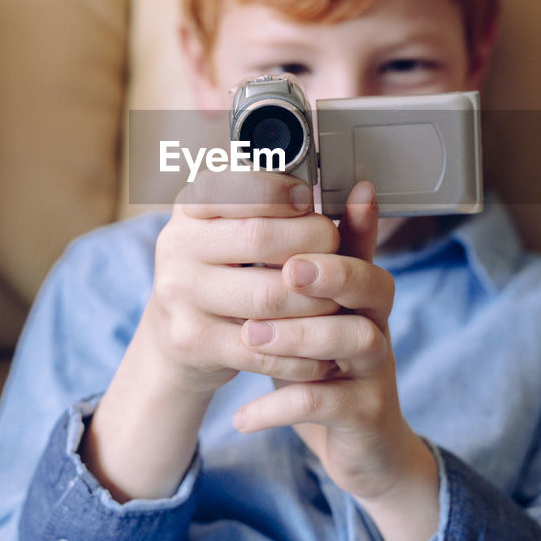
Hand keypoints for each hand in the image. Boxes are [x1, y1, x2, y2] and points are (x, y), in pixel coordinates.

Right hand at [82, 169, 340, 501]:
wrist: (178, 339)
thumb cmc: (225, 275)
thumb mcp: (244, 234)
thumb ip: (293, 213)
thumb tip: (363, 192)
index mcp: (191, 209)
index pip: (234, 186)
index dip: (278, 192)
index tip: (309, 201)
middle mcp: (177, 245)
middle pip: (259, 237)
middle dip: (312, 243)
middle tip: (335, 253)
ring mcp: (179, 294)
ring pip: (267, 296)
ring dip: (317, 302)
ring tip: (339, 302)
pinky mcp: (192, 341)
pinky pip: (262, 348)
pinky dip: (303, 354)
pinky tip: (324, 353)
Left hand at [231, 182, 440, 540]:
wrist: (364, 445)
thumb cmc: (329, 366)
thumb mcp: (317, 312)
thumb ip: (304, 264)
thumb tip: (285, 205)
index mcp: (362, 293)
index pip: (360, 249)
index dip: (342, 227)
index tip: (307, 209)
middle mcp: (376, 324)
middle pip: (371, 286)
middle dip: (331, 274)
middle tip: (286, 270)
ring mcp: (375, 370)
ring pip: (355, 342)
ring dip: (301, 337)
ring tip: (250, 336)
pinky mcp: (364, 414)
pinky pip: (326, 405)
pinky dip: (280, 408)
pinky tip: (242, 415)